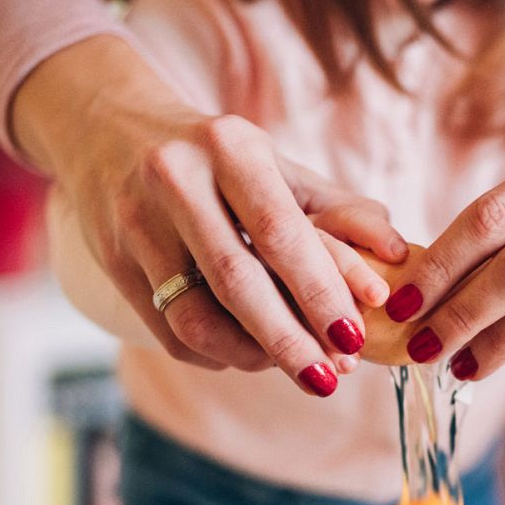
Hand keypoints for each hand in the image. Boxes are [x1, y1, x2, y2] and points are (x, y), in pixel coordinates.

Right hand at [14, 36, 407, 393]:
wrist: (106, 126)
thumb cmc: (215, 156)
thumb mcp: (275, 164)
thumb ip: (339, 211)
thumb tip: (398, 257)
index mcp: (228, 147)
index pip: (279, 231)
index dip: (319, 290)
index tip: (355, 337)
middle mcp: (175, 180)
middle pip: (236, 281)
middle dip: (289, 340)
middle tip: (330, 379)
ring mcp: (135, 224)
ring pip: (194, 317)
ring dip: (252, 356)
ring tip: (297, 368)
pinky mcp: (112, 263)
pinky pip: (169, 331)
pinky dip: (216, 355)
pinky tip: (249, 357)